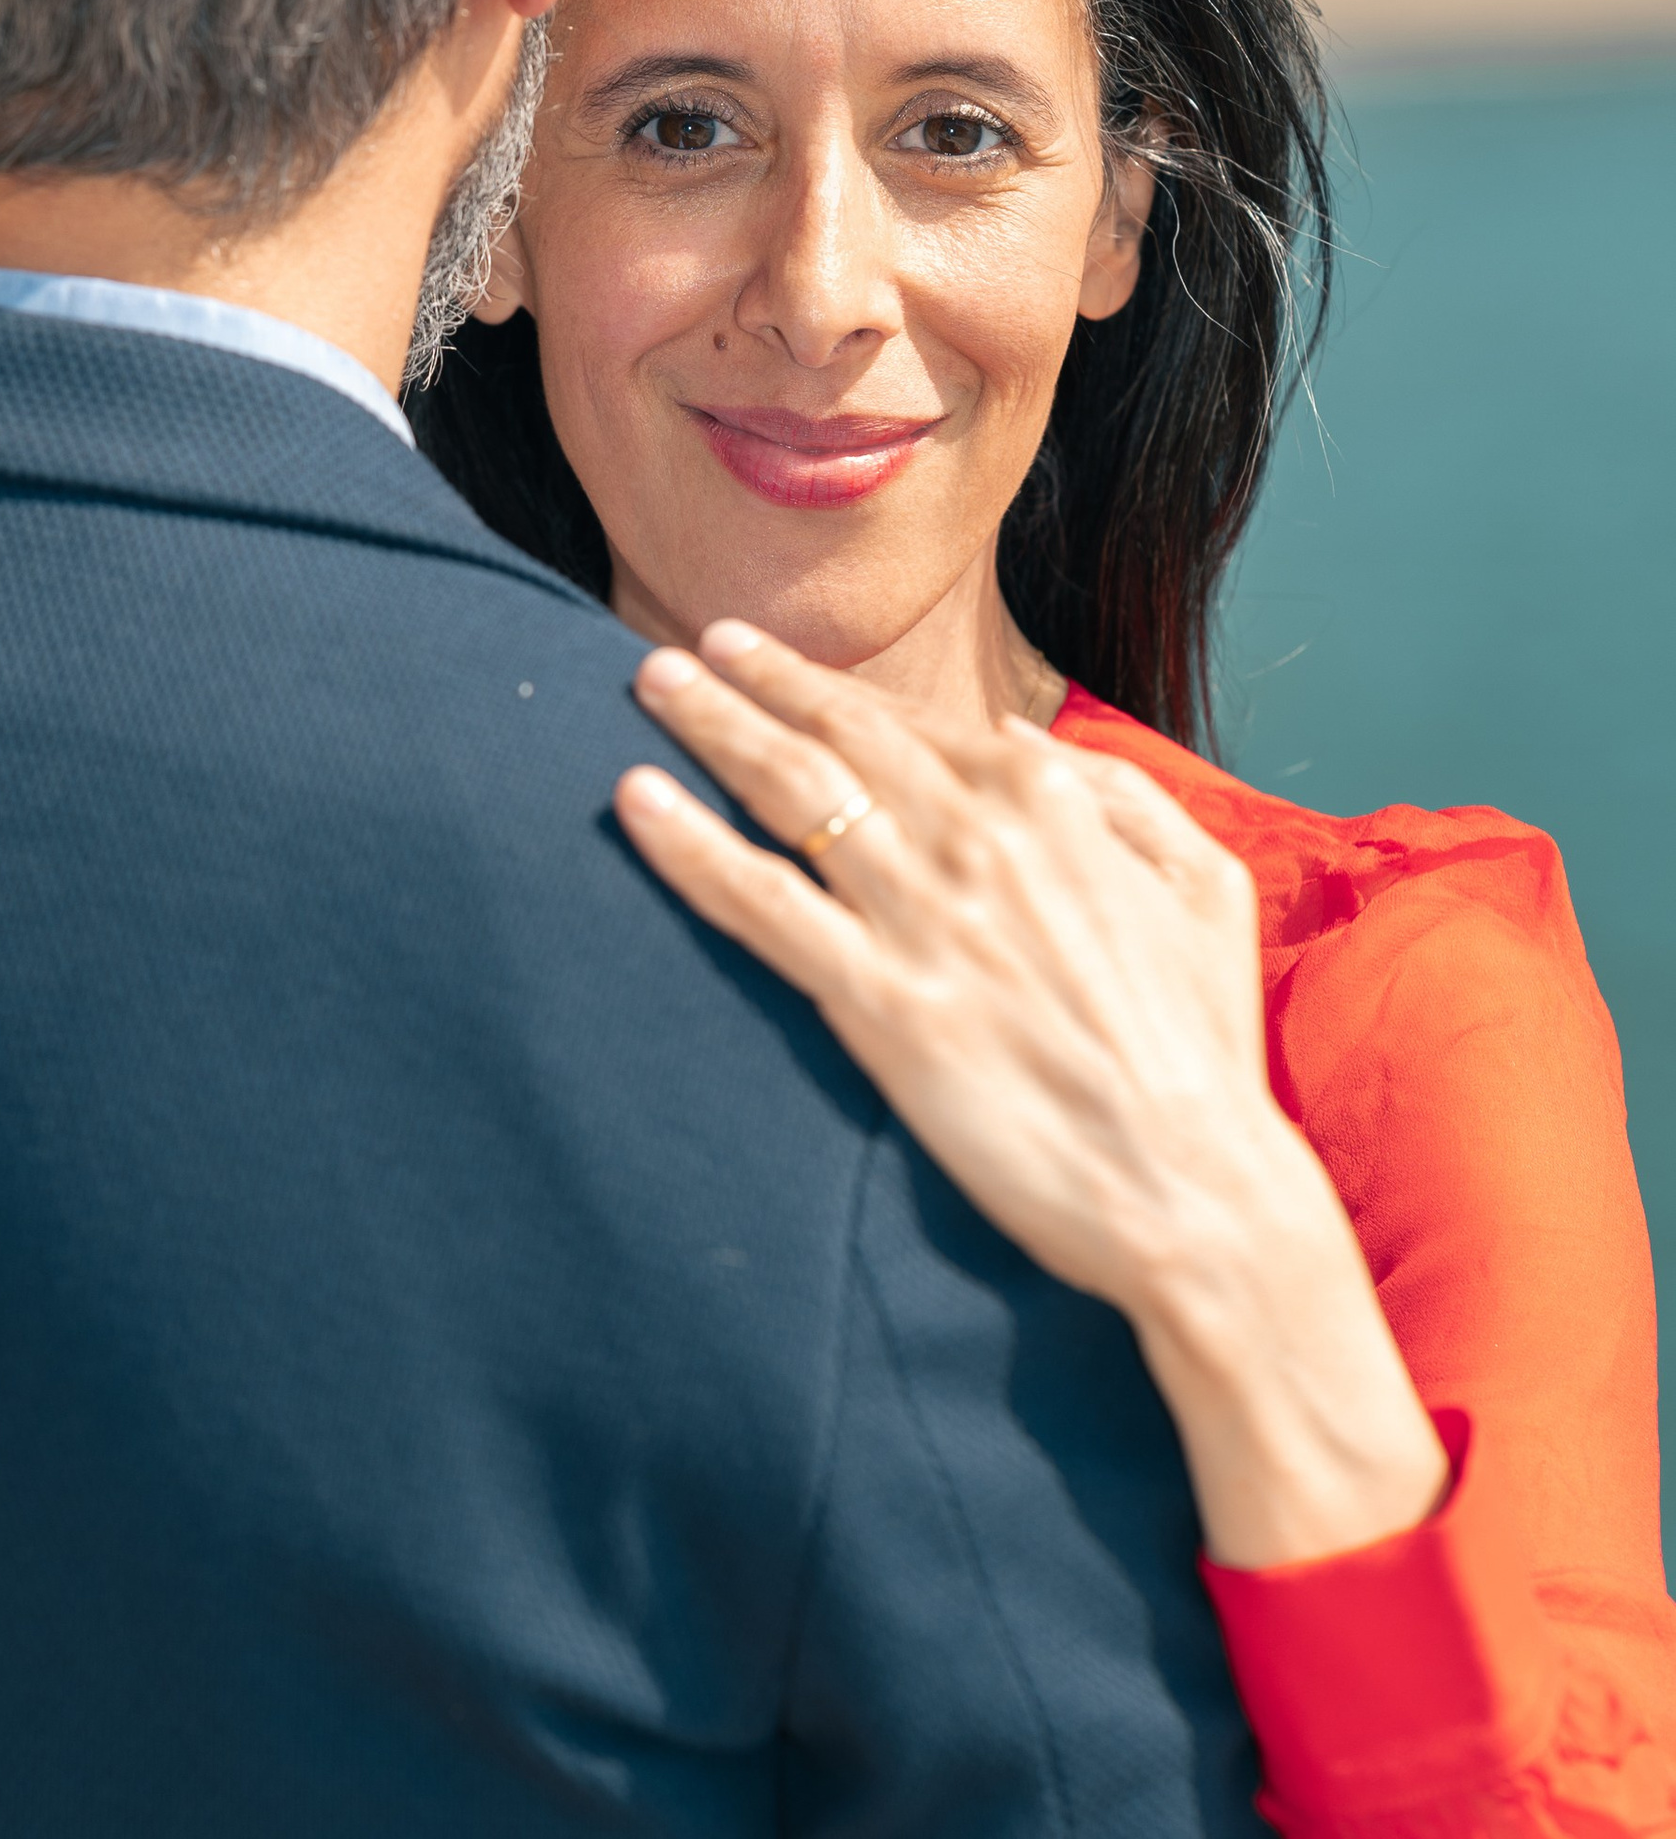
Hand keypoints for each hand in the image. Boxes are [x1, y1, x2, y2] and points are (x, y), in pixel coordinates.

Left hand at [617, 623, 1449, 1571]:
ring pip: (790, 793)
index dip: (831, 690)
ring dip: (710, 727)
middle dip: (752, 681)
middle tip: (682, 650)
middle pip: (837, 735)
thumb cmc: (1201, 1047)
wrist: (1193, 1188)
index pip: (915, 725)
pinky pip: (761, 904)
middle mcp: (980, 840)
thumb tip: (1019, 741)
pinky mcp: (880, 1002)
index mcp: (1054, 805)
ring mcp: (925, 918)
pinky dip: (691, 845)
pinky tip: (636, 803)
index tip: (771, 666)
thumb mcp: (1203, 886)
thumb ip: (1120, 796)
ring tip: (648, 686)